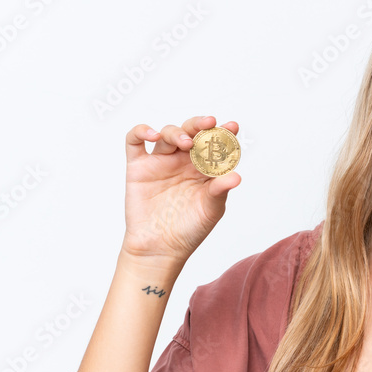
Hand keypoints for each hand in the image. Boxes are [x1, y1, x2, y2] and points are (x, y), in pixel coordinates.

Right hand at [120, 116, 240, 267]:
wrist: (160, 248)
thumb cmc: (189, 230)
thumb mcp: (210, 210)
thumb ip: (220, 191)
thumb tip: (236, 176)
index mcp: (204, 169)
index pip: (215, 145)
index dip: (224, 133)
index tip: (232, 126)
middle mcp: (184, 161)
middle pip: (192, 133)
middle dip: (201, 125)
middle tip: (210, 123)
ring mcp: (161, 162)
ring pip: (168, 134)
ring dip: (178, 132)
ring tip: (186, 143)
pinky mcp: (139, 167)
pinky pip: (135, 142)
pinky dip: (141, 131)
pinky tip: (153, 135)